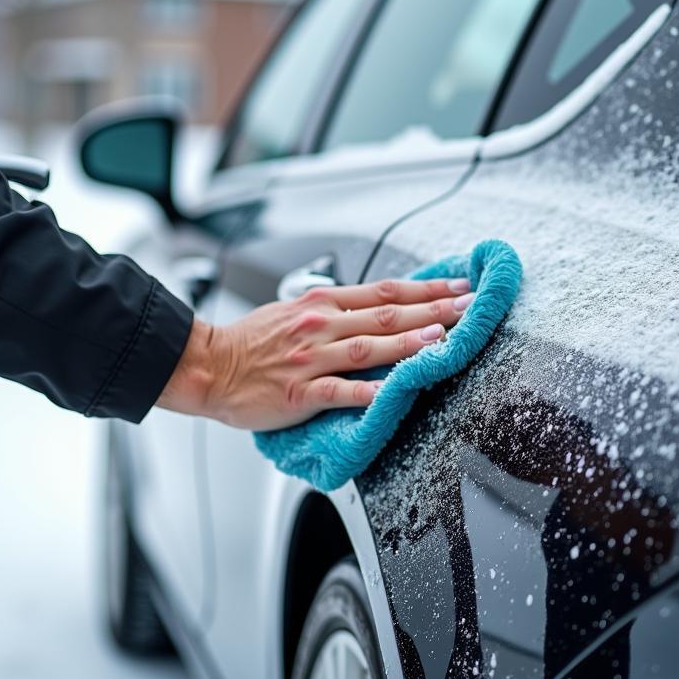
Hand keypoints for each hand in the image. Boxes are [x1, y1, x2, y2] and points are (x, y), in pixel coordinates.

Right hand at [156, 277, 474, 429]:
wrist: (207, 366)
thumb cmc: (250, 343)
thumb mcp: (293, 311)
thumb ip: (333, 310)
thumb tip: (372, 307)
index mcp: (321, 304)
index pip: (384, 291)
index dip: (425, 288)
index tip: (458, 285)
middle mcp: (320, 325)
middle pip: (387, 315)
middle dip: (434, 309)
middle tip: (471, 306)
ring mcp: (311, 359)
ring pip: (370, 348)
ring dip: (411, 342)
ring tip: (445, 337)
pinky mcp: (300, 393)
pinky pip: (341, 391)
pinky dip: (370, 391)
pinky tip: (397, 391)